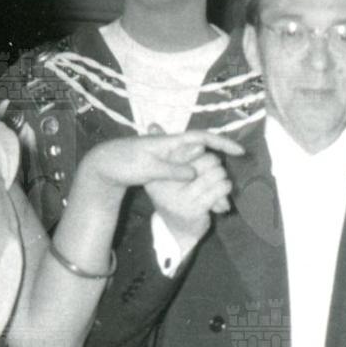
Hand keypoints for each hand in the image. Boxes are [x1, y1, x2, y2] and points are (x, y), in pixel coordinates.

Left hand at [78, 130, 242, 239]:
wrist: (106, 165)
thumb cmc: (124, 162)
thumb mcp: (148, 168)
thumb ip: (172, 170)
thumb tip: (194, 173)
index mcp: (171, 143)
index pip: (203, 138)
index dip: (223, 143)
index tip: (239, 152)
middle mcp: (175, 149)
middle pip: (206, 157)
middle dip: (220, 176)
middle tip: (228, 198)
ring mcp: (172, 159)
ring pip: (200, 171)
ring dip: (212, 188)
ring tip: (221, 208)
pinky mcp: (169, 169)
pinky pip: (191, 179)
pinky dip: (200, 191)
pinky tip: (206, 205)